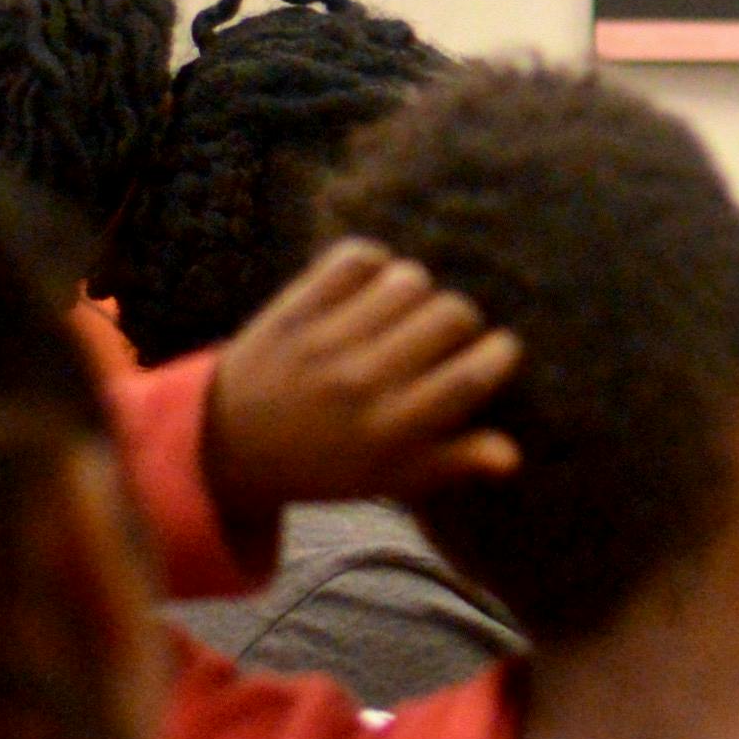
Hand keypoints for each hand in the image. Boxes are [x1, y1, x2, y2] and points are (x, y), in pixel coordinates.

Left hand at [203, 241, 522, 552]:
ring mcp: (325, 343)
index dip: (500, 354)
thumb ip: (453, 463)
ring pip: (409, 281)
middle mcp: (363, 383)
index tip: (495, 354)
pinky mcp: (294, 311)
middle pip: (452, 315)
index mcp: (392, 430)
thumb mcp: (390, 478)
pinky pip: (353, 259)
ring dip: (417, 291)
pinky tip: (370, 286)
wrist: (225, 446)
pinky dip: (372, 262)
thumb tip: (512, 455)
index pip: (472, 376)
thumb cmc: (324, 465)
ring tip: (404, 310)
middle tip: (443, 336)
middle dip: (461, 321)